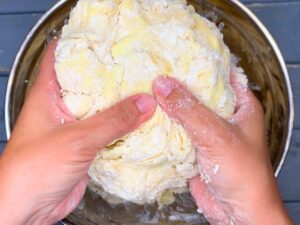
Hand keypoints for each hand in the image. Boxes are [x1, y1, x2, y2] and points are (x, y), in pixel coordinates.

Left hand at [0, 41, 155, 224]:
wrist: (29, 209)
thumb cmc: (33, 170)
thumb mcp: (76, 139)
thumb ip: (113, 120)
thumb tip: (145, 102)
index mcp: (49, 94)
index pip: (63, 57)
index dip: (84, 44)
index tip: (110, 39)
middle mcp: (63, 107)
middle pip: (90, 83)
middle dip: (113, 75)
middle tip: (139, 66)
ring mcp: (76, 128)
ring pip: (102, 109)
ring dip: (122, 104)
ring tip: (146, 90)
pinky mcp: (86, 147)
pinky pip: (109, 132)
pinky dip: (124, 127)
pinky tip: (142, 122)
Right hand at [153, 75, 292, 224]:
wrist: (238, 213)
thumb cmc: (244, 174)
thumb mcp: (216, 134)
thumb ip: (189, 109)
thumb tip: (163, 84)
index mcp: (240, 105)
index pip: (219, 74)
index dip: (199, 63)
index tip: (175, 54)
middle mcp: (223, 117)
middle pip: (198, 94)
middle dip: (177, 85)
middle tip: (153, 71)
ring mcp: (207, 133)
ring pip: (185, 114)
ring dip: (168, 107)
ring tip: (146, 91)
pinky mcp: (195, 149)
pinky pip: (177, 133)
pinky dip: (164, 128)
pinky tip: (148, 120)